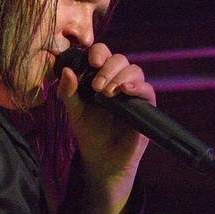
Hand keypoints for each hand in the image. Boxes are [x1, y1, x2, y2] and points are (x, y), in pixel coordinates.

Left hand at [57, 43, 154, 185]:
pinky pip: (147, 89)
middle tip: (97, 86)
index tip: (92, 62)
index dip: (99, 53)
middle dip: (108, 69)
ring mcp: (133, 92)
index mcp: (100, 77)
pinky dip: (138, 87)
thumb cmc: (89, 133)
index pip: (103, 54)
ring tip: (108, 93)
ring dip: (121, 77)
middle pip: (120, 59)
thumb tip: (67, 71)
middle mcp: (118, 81)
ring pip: (134, 70)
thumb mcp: (74, 111)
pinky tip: (126, 91)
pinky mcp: (145, 105)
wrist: (103, 160)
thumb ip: (68, 92)